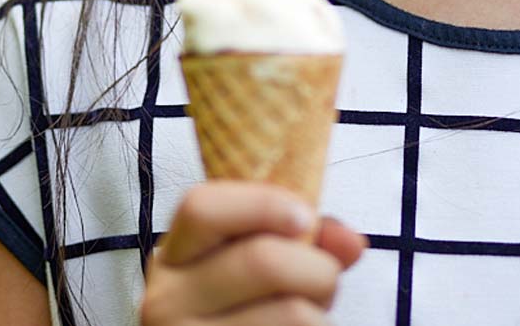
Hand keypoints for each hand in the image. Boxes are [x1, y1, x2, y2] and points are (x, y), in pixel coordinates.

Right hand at [141, 181, 368, 324]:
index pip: (201, 208)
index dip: (262, 204)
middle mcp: (169, 298)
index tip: (304, 217)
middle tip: (324, 283)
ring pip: (293, 312)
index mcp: (174, 256)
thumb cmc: (238, 312)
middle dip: (318, 269)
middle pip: (263, 261)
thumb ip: (300, 240)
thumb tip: (350, 242)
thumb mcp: (249, 267)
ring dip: (322, 313)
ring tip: (310, 318)